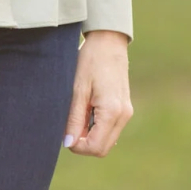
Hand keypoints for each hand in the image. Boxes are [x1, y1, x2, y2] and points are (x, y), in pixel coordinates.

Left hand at [63, 29, 133, 156]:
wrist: (108, 41)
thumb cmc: (90, 60)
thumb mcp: (77, 89)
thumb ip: (74, 118)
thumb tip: (68, 143)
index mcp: (112, 111)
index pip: (96, 147)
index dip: (78, 146)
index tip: (64, 134)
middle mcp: (124, 115)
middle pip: (103, 148)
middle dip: (84, 144)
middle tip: (68, 126)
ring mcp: (126, 112)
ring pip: (107, 140)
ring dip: (90, 136)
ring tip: (77, 114)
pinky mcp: (125, 108)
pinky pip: (111, 129)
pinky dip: (97, 128)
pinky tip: (86, 110)